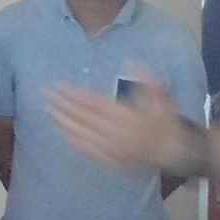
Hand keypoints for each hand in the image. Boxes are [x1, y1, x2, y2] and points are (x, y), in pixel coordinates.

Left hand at [46, 71, 198, 174]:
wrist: (173, 151)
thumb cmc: (165, 121)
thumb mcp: (162, 97)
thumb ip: (147, 79)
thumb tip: (131, 60)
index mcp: (127, 116)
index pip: (93, 102)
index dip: (74, 93)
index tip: (59, 85)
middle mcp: (117, 133)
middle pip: (83, 117)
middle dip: (63, 104)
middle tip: (46, 94)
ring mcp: (112, 148)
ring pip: (82, 133)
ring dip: (63, 121)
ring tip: (48, 109)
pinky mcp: (110, 159)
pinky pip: (87, 149)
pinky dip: (72, 139)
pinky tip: (61, 131)